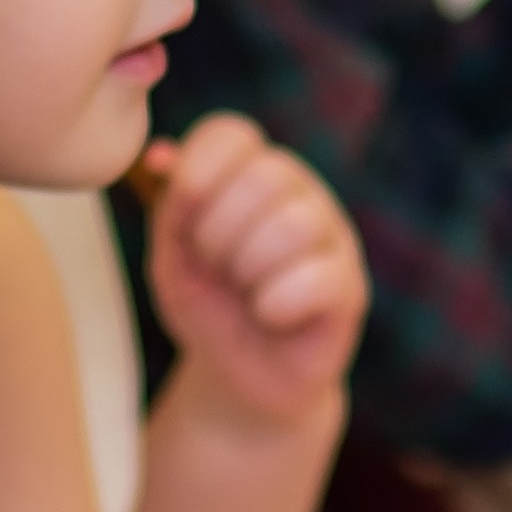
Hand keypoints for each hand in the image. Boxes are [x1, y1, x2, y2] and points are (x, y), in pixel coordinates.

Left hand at [138, 116, 369, 424]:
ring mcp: (332, 237)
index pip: (233, 133)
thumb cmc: (209, 307)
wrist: (239, 378)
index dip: (200, 166)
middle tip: (215, 267)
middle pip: (267, 172)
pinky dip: (276, 303)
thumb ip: (171, 206)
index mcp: (252, 173)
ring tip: (245, 294)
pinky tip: (270, 317)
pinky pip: (317, 278)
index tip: (183, 208)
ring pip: (294, 223)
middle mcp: (300, 193)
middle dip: (219, 230)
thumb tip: (162, 154)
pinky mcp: (349, 288)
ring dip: (248, 268)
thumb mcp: (174, 257)